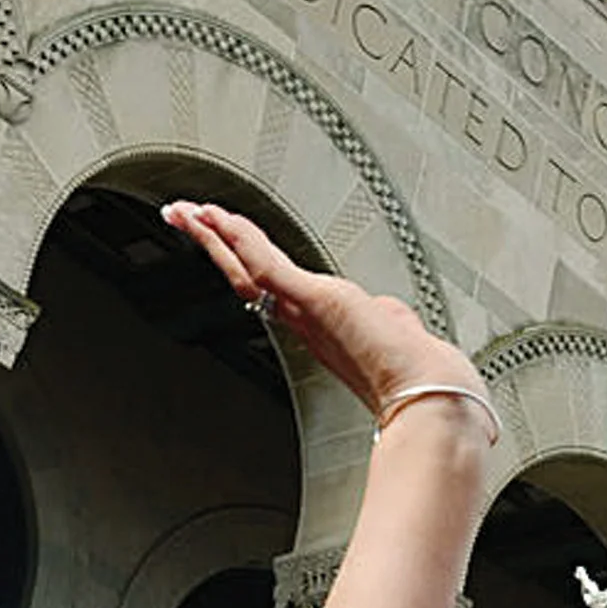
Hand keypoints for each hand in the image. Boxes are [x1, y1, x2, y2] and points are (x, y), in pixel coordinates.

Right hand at [160, 200, 492, 442]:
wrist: (427, 395)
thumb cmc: (416, 372)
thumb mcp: (397, 331)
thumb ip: (388, 316)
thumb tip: (393, 315)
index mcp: (320, 325)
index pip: (268, 283)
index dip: (241, 259)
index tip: (220, 239)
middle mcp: (305, 320)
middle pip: (244, 274)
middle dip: (211, 244)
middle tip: (179, 218)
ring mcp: (306, 312)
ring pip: (246, 267)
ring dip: (213, 235)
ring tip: (184, 212)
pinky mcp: (315, 301)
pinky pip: (266, 265)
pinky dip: (239, 239)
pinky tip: (216, 218)